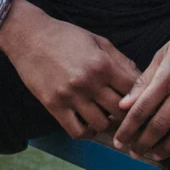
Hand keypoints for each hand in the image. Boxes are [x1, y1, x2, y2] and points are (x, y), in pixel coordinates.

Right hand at [0, 0, 137, 138]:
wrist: (29, 37)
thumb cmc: (65, 36)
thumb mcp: (97, 41)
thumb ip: (120, 60)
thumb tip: (140, 78)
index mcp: (102, 64)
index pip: (133, 90)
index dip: (139, 96)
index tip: (138, 100)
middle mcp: (89, 82)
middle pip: (120, 111)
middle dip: (126, 113)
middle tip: (124, 113)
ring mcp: (71, 96)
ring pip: (101, 124)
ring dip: (106, 124)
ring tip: (106, 117)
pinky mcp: (54, 106)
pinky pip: (77, 131)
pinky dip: (86, 132)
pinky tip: (88, 124)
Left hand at [114, 22, 169, 160]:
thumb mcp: (163, 54)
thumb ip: (144, 81)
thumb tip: (124, 105)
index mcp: (167, 74)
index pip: (142, 108)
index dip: (128, 129)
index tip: (119, 142)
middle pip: (160, 125)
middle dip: (144, 143)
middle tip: (135, 153)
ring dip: (167, 149)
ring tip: (156, 155)